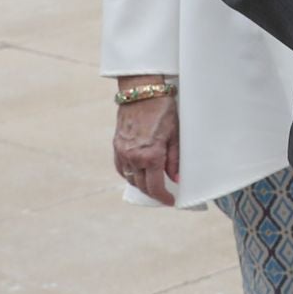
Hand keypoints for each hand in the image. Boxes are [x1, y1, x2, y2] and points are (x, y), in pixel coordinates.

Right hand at [112, 80, 179, 205]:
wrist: (142, 92)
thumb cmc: (163, 110)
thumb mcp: (176, 135)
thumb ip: (175, 159)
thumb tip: (176, 178)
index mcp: (150, 156)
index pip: (155, 187)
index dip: (163, 197)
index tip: (170, 201)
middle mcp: (133, 157)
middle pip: (141, 185)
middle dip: (153, 193)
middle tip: (163, 194)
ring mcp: (122, 152)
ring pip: (130, 178)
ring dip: (141, 184)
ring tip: (153, 185)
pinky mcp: (117, 145)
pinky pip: (121, 167)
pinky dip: (129, 174)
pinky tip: (138, 173)